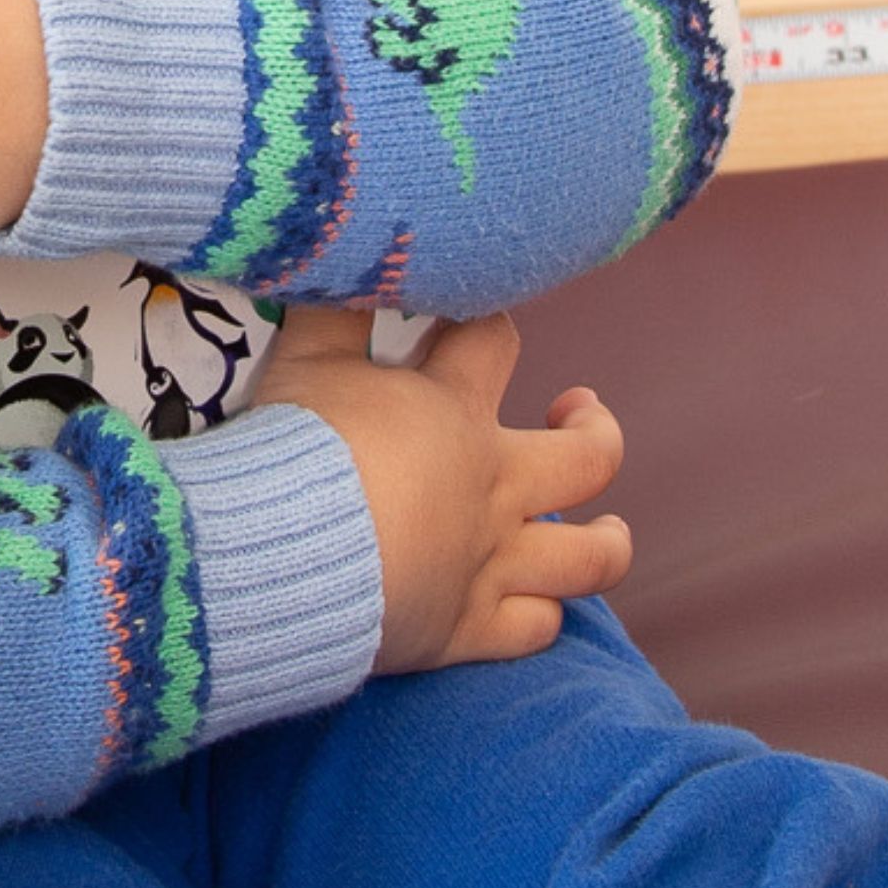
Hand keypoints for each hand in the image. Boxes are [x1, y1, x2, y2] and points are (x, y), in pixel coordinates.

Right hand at [261, 305, 633, 671]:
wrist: (279, 548)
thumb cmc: (292, 446)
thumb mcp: (304, 360)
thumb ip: (332, 310)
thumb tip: (344, 260)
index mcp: (455, 413)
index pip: (495, 343)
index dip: (487, 322)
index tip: (469, 320)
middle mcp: (494, 486)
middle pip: (588, 458)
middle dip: (596, 431)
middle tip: (576, 412)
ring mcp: (489, 562)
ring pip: (588, 559)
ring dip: (607, 542)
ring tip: (608, 529)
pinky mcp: (465, 627)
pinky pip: (534, 628)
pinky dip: (541, 614)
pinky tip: (536, 602)